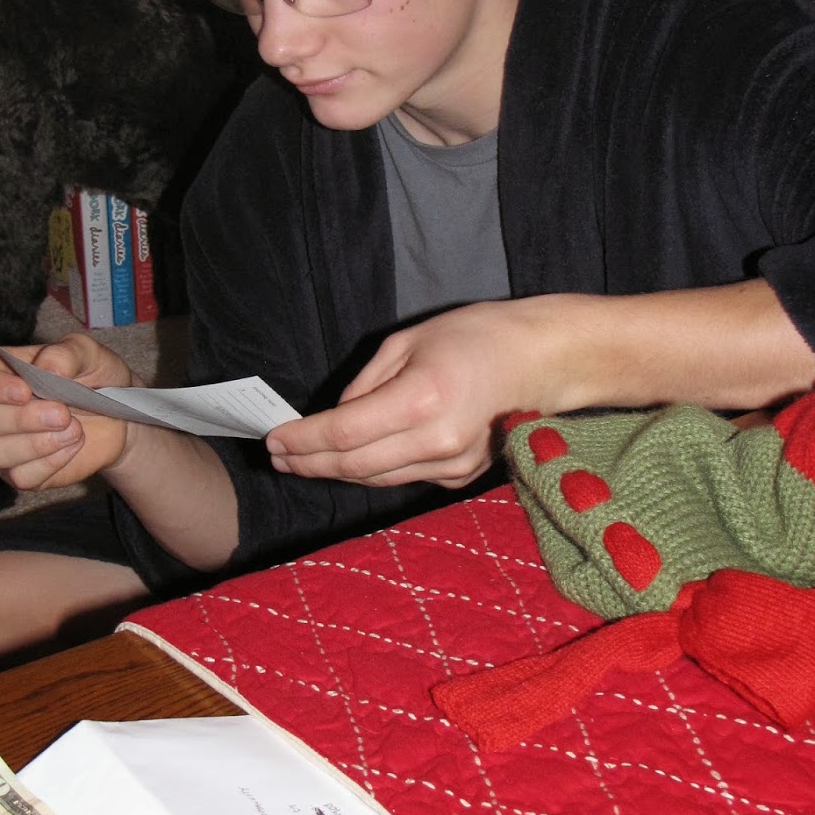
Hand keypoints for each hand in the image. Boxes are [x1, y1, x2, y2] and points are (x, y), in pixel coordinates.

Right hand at [0, 333, 139, 492]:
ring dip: (38, 443)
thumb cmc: (94, 378)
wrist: (118, 417)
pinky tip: (73, 445)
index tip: (25, 391)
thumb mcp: (87, 353)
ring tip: (74, 428)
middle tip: (63, 413)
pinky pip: (20, 477)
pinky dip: (51, 463)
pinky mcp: (21, 473)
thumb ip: (66, 354)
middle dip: (21, 419)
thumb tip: (47, 369)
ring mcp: (2, 444)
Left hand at [265, 301, 564, 488]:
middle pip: (354, 466)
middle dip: (309, 463)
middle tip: (279, 458)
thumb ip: (366, 384)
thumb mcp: (409, 341)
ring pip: (376, 478)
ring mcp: (453, 464)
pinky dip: (374, 469)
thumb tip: (335, 418)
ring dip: (336, 471)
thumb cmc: (476, 337)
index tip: (274, 441)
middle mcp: (437, 440)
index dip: (303, 441)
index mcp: (422, 399)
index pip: (345, 432)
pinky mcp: (461, 475)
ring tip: (303, 461)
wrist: (541, 360)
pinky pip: (403, 476)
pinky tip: (354, 457)